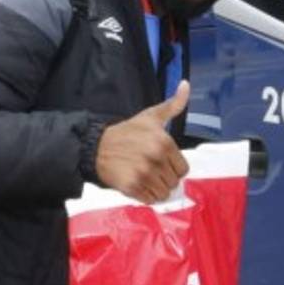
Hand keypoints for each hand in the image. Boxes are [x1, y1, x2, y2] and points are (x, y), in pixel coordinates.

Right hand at [94, 81, 190, 203]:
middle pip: (174, 182)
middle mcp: (156, 159)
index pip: (183, 169)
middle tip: (150, 168)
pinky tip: (137, 184)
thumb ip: (173, 105)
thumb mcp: (151, 116)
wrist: (97, 147)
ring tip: (144, 176)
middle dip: (164, 178)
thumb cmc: (127, 132)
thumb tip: (186, 84)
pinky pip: (150, 200)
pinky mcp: (132, 187)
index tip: (161, 160)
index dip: (173, 166)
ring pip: (163, 193)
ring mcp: (144, 174)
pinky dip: (145, 196)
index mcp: (165, 142)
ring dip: (156, 188)